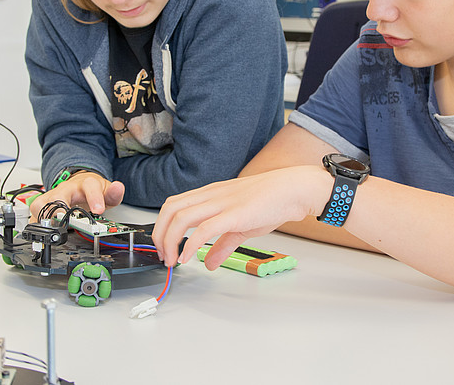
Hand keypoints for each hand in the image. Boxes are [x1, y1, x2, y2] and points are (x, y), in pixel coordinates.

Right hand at [29, 171, 124, 220]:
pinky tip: (43, 233)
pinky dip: (36, 225)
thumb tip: (119, 187)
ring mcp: (52, 197)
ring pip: (39, 204)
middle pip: (56, 195)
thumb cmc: (91, 190)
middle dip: (58, 208)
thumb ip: (113, 193)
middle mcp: (65, 189)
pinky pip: (34, 215)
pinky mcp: (44, 207)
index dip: (94, 198)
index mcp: (84, 185)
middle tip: (64, 220)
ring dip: (43, 217)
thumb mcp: (106, 191)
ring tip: (52, 229)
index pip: (90, 186)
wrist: (79, 184)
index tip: (98, 209)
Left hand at [151, 165, 328, 267]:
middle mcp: (211, 195)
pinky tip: (187, 258)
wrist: (293, 190)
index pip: (173, 205)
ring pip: (181, 217)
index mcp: (210, 194)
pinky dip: (191, 244)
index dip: (161, 226)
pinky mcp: (235, 213)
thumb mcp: (241, 226)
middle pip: (170, 210)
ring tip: (172, 260)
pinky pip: (205, 228)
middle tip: (163, 257)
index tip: (163, 248)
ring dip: (170, 241)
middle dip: (160, 235)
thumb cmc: (270, 202)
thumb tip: (208, 263)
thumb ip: (222, 244)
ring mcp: (222, 203)